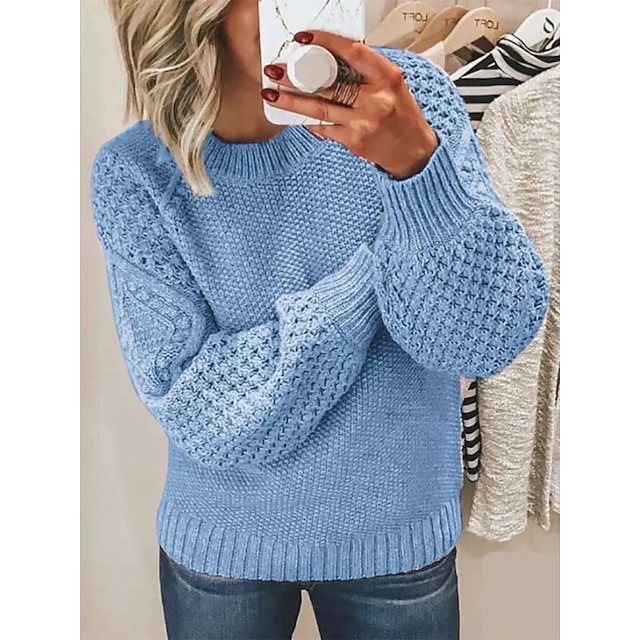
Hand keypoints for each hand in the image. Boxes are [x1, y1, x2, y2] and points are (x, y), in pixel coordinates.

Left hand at [262, 30, 438, 179]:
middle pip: (329, 84)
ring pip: (320, 109)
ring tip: (272, 94)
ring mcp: (363, 123)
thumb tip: (332, 59)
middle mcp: (375, 100)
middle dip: (297, 78)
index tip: (304, 38)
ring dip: (292, 101)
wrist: (413, 152)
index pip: (352, 52)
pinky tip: (296, 116)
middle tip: (275, 71)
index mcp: (387, 78)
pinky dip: (309, 122)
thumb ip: (366, 72)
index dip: (326, 42)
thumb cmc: (402, 116)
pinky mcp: (354, 142)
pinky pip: (325, 129)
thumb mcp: (392, 86)